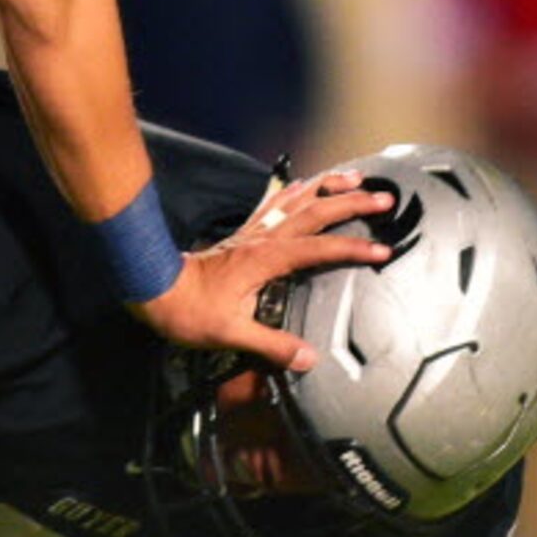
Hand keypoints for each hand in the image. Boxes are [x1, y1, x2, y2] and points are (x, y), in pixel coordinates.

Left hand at [126, 170, 391, 372]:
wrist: (152, 286)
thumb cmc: (187, 311)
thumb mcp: (229, 334)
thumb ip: (271, 345)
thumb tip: (310, 359)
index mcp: (264, 261)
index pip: (317, 250)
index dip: (351, 250)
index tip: (382, 251)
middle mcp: (262, 239)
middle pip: (314, 212)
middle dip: (351, 203)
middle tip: (385, 198)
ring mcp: (253, 233)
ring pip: (296, 200)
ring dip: (327, 187)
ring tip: (355, 177)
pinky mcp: (243, 235)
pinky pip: (276, 204)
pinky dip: (297, 191)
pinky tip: (307, 185)